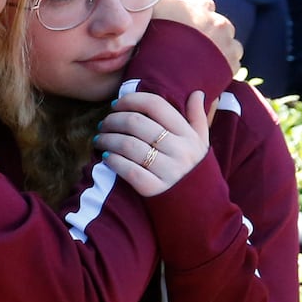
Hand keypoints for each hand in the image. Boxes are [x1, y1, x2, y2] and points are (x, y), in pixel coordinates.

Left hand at [94, 90, 210, 196]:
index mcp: (188, 134)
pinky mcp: (155, 190)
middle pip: (136, 123)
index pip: (155, 105)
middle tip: (103, 123)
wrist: (200, 209)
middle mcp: (179, 150)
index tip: (116, 104)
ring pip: (128, 145)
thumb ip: (198, 116)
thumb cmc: (195, 170)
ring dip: (107, 139)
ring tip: (99, 139)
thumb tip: (197, 92)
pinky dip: (113, 160)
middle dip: (113, 120)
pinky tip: (106, 157)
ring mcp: (168, 171)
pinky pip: (128, 169)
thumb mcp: (202, 143)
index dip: (131, 100)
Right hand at [152, 0, 242, 72]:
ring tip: (203, 62)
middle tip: (193, 49)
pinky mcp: (232, 64)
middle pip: (219, 25)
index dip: (194, 17)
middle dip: (209, 34)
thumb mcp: (154, 11)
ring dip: (220, 50)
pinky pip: (233, 62)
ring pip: (229, 43)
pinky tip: (208, 72)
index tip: (186, 29)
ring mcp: (228, 43)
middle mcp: (218, 22)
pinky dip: (224, 66)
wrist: (164, 76)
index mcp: (201, 7)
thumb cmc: (155, 42)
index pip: (205, 6)